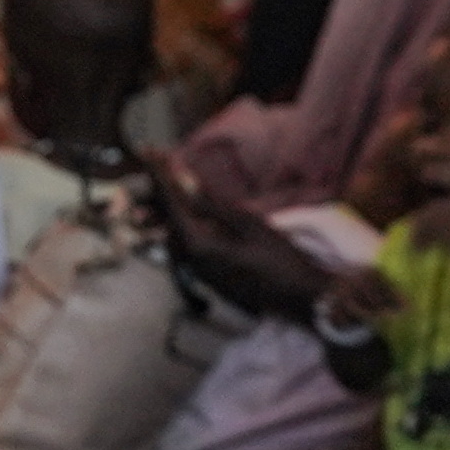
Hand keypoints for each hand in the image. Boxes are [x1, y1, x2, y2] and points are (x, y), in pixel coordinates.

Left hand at [159, 169, 345, 319]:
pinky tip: (188, 217)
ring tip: (165, 186)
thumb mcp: (249, 224)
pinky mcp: (210, 280)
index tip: (149, 151)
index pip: (171, 202)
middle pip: (168, 219)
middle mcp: (192, 261)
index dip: (159, 174)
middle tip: (156, 162)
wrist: (301, 299)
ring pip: (175, 234)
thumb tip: (182, 181)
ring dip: (170, 209)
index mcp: (199, 245)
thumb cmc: (282, 259)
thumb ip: (212, 204)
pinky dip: (184, 227)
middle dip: (161, 189)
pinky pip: (187, 248)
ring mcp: (200, 274)